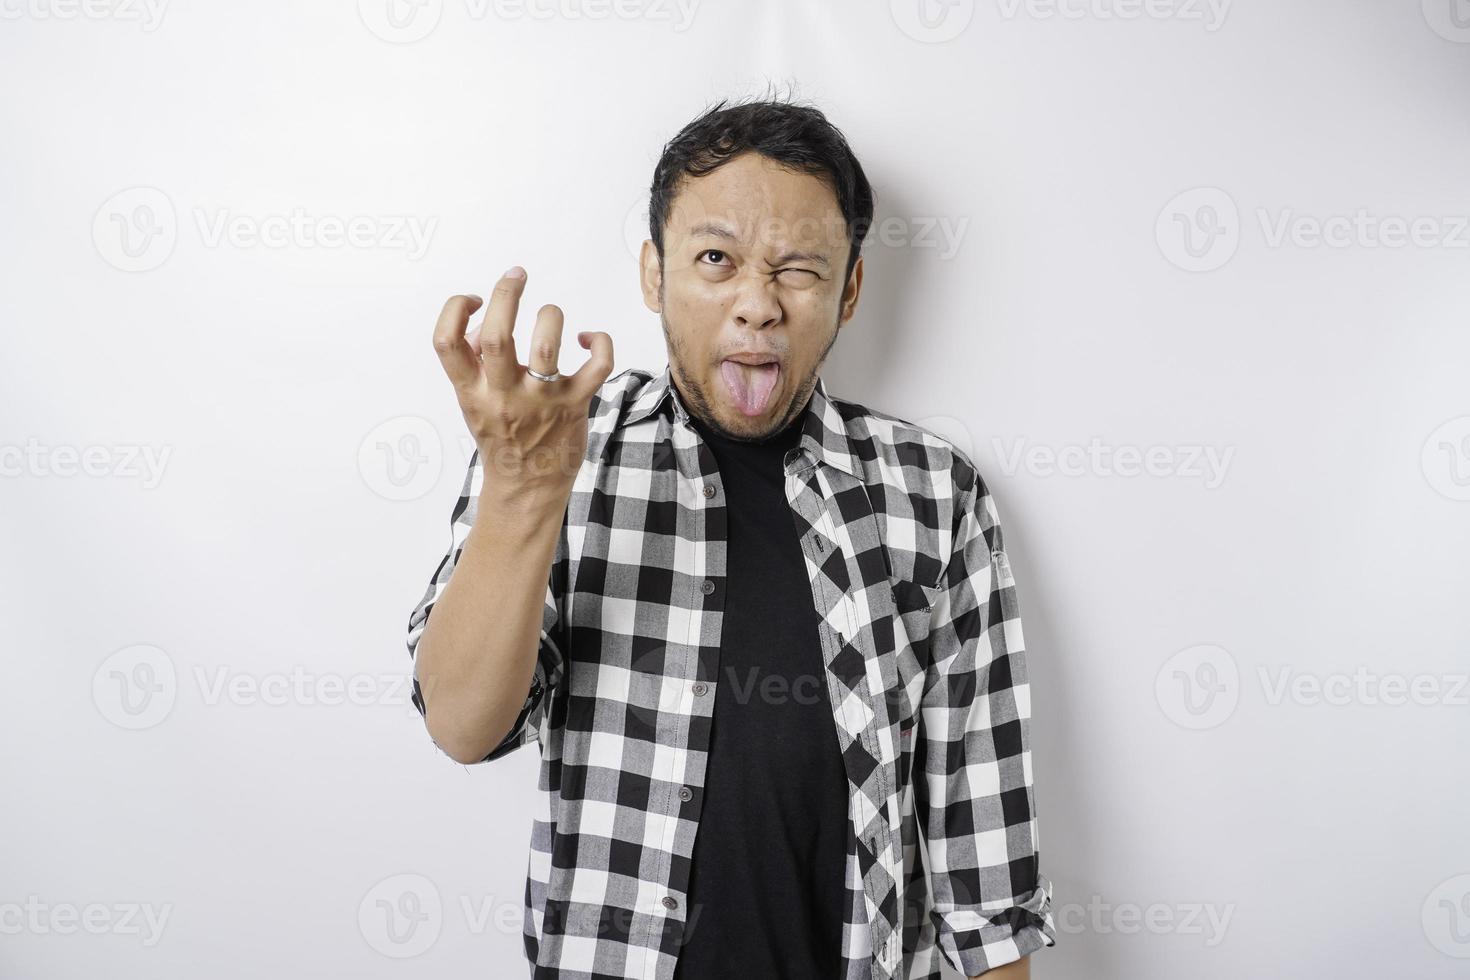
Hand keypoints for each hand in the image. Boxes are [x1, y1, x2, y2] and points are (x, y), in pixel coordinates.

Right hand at [433, 267, 613, 505]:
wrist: (528, 487)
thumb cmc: (502, 436)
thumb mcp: (473, 401)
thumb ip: (473, 362)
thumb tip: (485, 318)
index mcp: (472, 391)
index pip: (446, 342)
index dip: (455, 309)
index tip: (473, 300)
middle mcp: (503, 395)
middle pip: (497, 336)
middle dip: (506, 295)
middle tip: (516, 276)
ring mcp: (542, 401)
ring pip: (548, 345)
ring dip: (550, 315)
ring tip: (549, 314)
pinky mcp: (575, 404)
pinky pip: (597, 365)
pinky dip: (600, 343)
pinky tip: (589, 339)